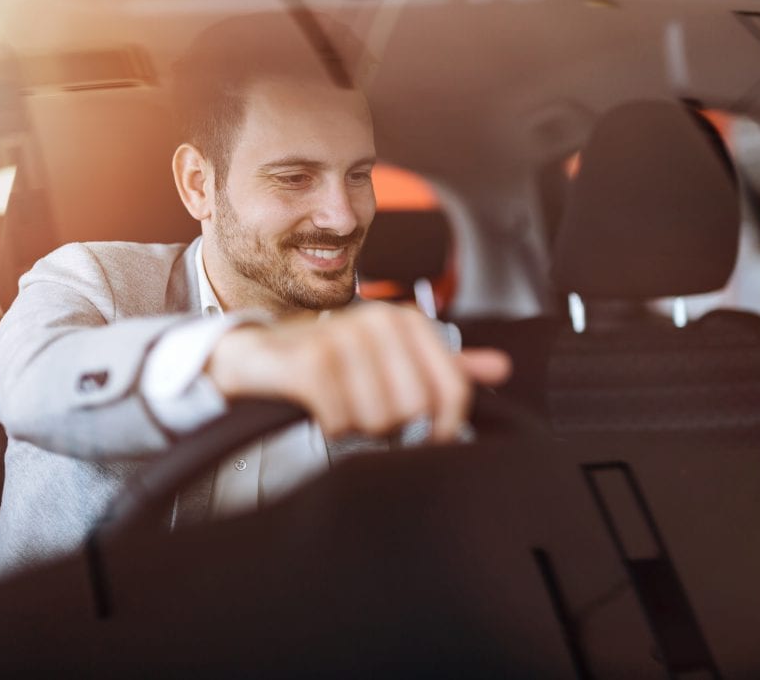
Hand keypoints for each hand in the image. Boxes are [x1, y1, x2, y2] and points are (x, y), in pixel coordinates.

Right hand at [206, 303, 509, 441]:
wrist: (258, 358)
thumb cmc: (331, 363)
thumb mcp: (392, 359)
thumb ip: (446, 366)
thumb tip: (502, 367)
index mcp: (406, 322)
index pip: (452, 391)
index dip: (445, 427)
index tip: (428, 438)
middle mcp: (379, 321)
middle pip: (416, 409)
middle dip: (390, 424)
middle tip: (364, 410)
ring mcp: (343, 337)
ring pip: (380, 419)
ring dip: (356, 426)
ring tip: (340, 405)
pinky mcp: (311, 361)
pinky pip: (342, 420)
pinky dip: (330, 426)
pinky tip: (318, 409)